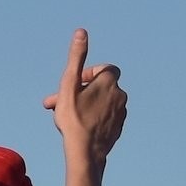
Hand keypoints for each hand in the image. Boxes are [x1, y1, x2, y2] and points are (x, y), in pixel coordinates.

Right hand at [43, 29, 126, 166]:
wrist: (86, 153)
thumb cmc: (74, 120)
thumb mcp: (69, 85)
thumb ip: (76, 58)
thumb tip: (81, 32)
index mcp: (110, 81)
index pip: (103, 69)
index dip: (88, 75)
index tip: (75, 86)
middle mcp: (120, 94)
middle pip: (101, 88)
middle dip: (83, 93)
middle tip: (63, 105)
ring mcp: (122, 112)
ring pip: (104, 103)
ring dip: (89, 106)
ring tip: (71, 119)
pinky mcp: (119, 128)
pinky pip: (107, 118)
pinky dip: (96, 119)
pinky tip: (82, 128)